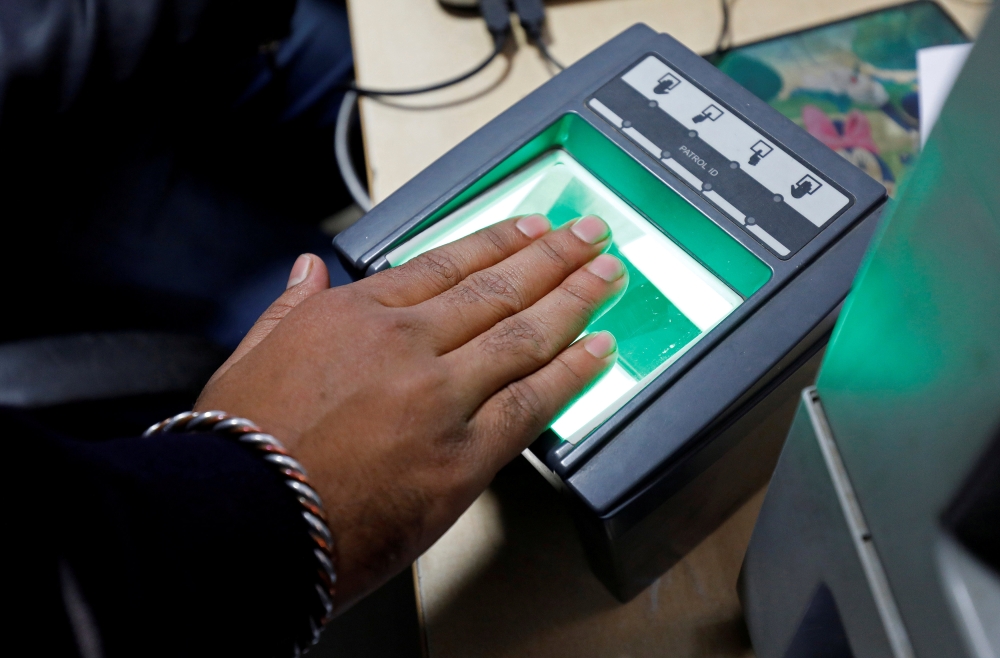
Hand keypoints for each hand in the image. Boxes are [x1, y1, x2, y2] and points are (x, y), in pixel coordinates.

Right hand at [195, 214, 626, 609]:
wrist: (241, 522)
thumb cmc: (240, 448)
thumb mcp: (249, 357)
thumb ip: (289, 308)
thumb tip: (306, 270)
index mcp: (357, 314)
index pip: (446, 264)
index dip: (498, 242)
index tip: (532, 229)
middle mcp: (406, 343)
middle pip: (498, 289)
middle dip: (553, 257)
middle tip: (590, 234)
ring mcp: (441, 397)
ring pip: (525, 335)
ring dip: (574, 299)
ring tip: (607, 276)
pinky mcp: (463, 456)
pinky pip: (531, 404)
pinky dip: (572, 372)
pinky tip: (599, 349)